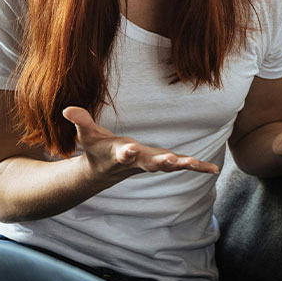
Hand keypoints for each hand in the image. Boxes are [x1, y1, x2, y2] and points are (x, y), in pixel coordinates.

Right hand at [62, 106, 219, 181]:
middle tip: (170, 161)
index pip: (122, 153)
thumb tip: (67, 109)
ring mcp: (152, 164)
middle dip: (160, 162)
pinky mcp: (163, 164)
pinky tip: (213, 170)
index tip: (128, 149)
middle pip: (150, 163)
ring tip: (196, 164)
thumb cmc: (98, 149)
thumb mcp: (88, 135)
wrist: (105, 171)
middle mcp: (138, 161)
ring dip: (183, 165)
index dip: (125, 152)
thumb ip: (81, 121)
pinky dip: (198, 168)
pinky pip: (182, 167)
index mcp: (120, 154)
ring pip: (169, 166)